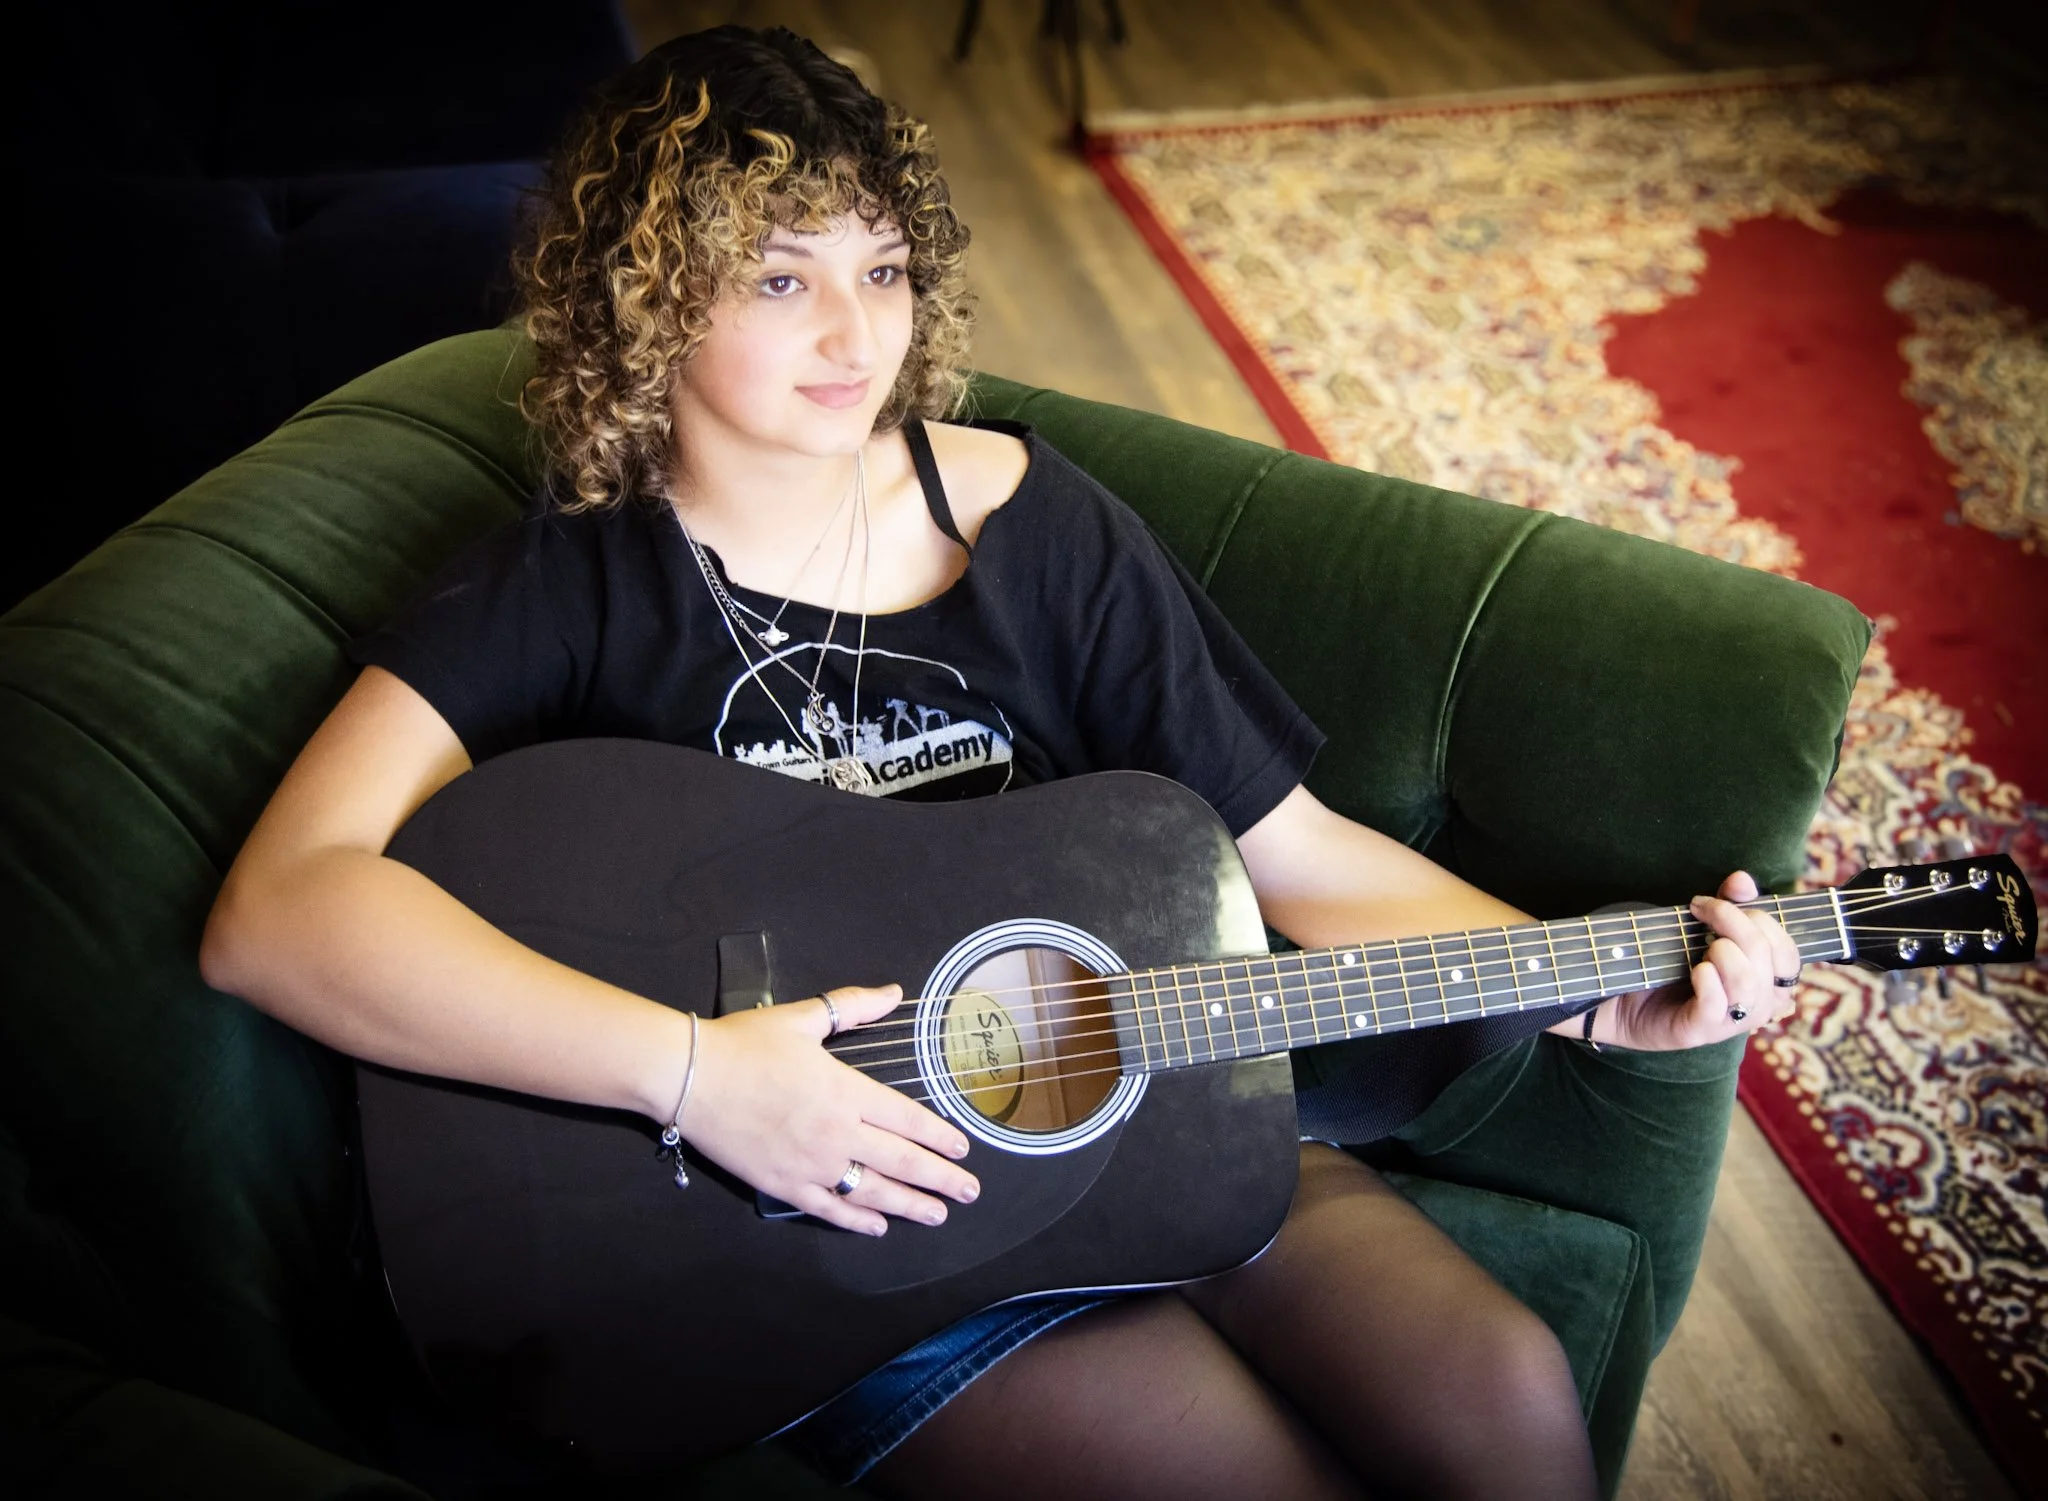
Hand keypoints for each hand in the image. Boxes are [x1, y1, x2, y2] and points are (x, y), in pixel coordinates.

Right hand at [680, 984, 978, 1234]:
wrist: (688, 1076)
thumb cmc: (745, 1044)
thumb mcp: (803, 1018)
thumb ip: (852, 1007)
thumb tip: (894, 992)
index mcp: (846, 1090)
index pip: (907, 1119)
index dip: (939, 1136)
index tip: (963, 1148)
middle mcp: (837, 1132)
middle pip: (902, 1161)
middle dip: (940, 1178)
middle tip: (970, 1191)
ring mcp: (811, 1163)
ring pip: (873, 1191)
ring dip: (910, 1205)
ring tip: (937, 1215)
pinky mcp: (784, 1184)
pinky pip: (830, 1208)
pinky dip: (857, 1220)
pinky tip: (878, 1226)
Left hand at [1597, 872, 1803, 1050]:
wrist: (1626, 998)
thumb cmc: (1674, 962)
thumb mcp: (1704, 930)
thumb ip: (1730, 905)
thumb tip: (1742, 879)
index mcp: (1769, 981)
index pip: (1787, 951)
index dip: (1760, 919)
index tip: (1714, 903)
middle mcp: (1759, 1005)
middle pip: (1766, 957)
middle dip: (1733, 922)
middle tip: (1699, 911)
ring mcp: (1732, 1021)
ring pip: (1748, 982)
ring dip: (1722, 951)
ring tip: (1700, 947)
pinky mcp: (1701, 1031)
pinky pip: (1718, 1006)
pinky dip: (1707, 980)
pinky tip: (1695, 969)